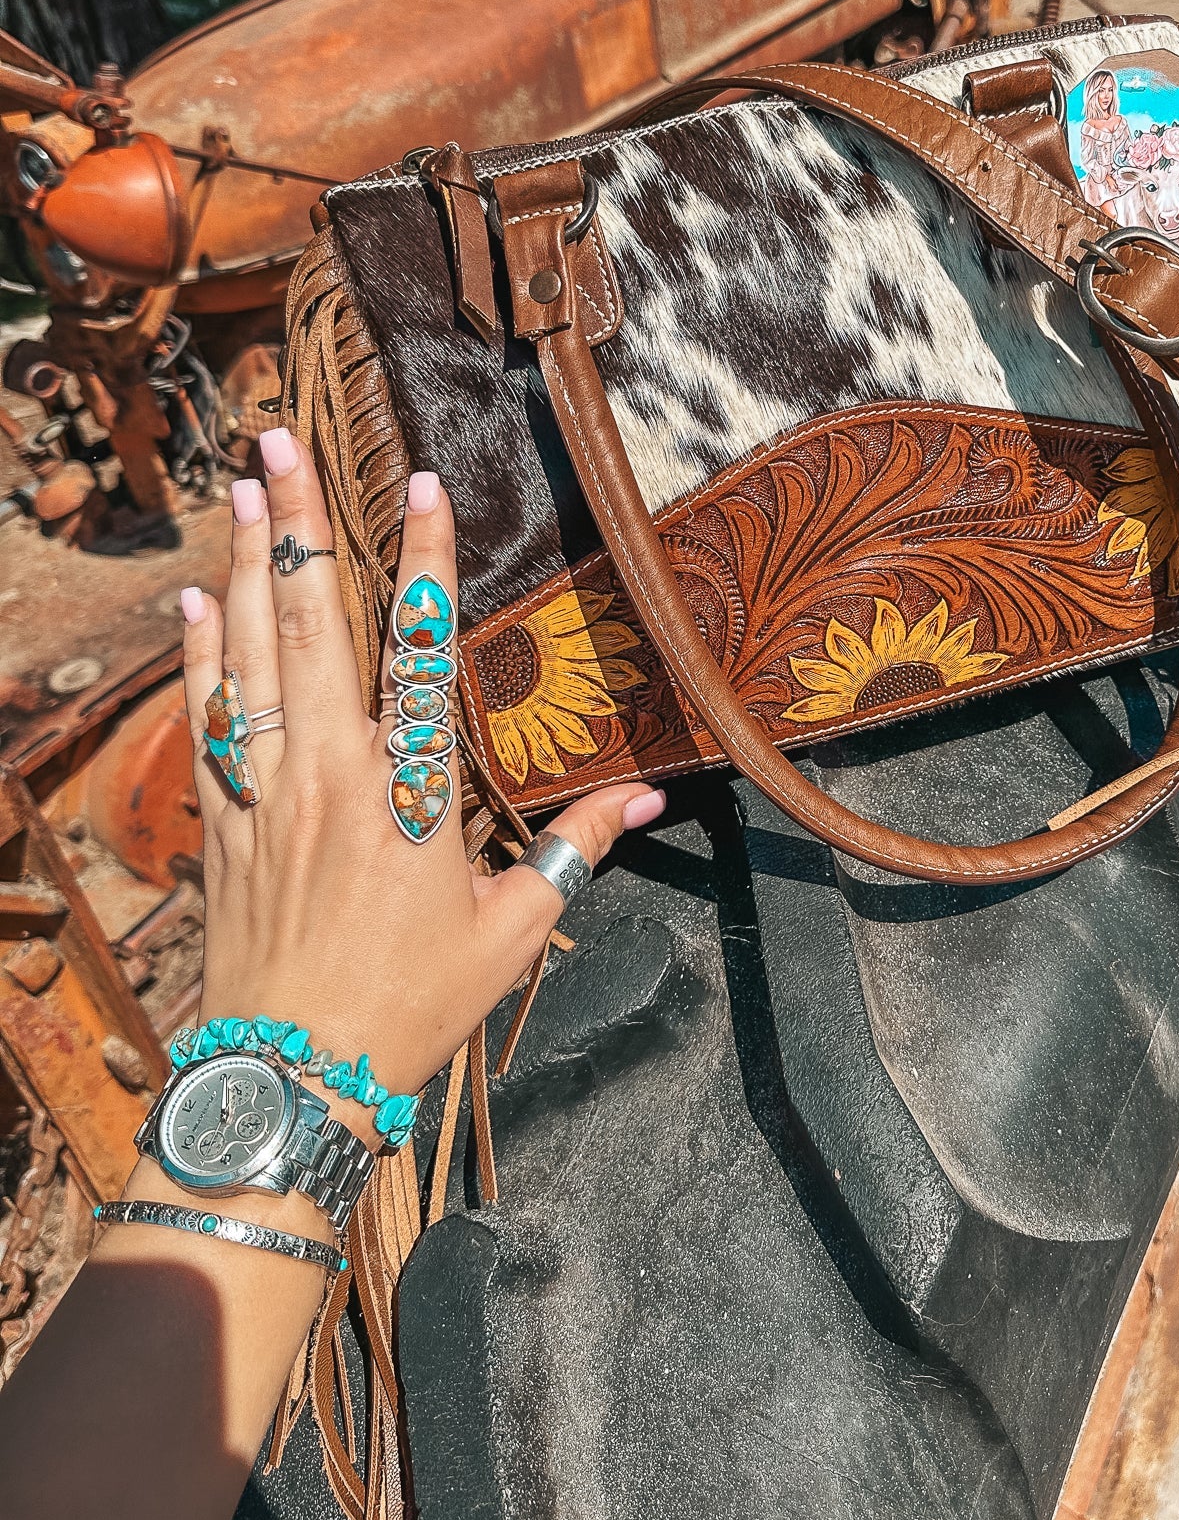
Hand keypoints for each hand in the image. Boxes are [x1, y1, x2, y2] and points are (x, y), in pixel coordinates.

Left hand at [180, 428, 662, 1141]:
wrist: (289, 1080)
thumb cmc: (410, 1009)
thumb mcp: (512, 933)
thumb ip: (574, 850)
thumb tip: (645, 795)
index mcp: (410, 792)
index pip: (420, 651)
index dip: (423, 563)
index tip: (421, 485)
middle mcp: (330, 772)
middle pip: (309, 623)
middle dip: (296, 522)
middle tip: (275, 439)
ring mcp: (266, 792)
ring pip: (247, 654)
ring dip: (242, 562)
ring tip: (240, 484)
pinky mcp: (221, 823)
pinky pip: (205, 719)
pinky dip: (197, 655)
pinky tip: (194, 600)